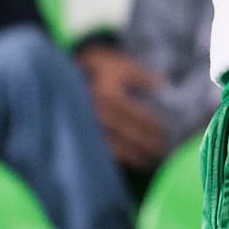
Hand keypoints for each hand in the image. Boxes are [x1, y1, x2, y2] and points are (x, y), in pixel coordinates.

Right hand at [76, 44, 165, 170]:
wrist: (64, 70)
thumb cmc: (99, 67)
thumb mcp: (121, 66)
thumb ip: (142, 76)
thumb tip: (163, 84)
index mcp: (107, 94)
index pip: (134, 114)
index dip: (150, 126)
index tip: (164, 133)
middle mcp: (96, 111)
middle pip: (125, 131)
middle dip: (145, 143)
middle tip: (161, 151)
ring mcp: (86, 123)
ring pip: (112, 144)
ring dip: (132, 155)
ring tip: (148, 162)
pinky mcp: (78, 131)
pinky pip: (98, 148)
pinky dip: (113, 157)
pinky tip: (127, 162)